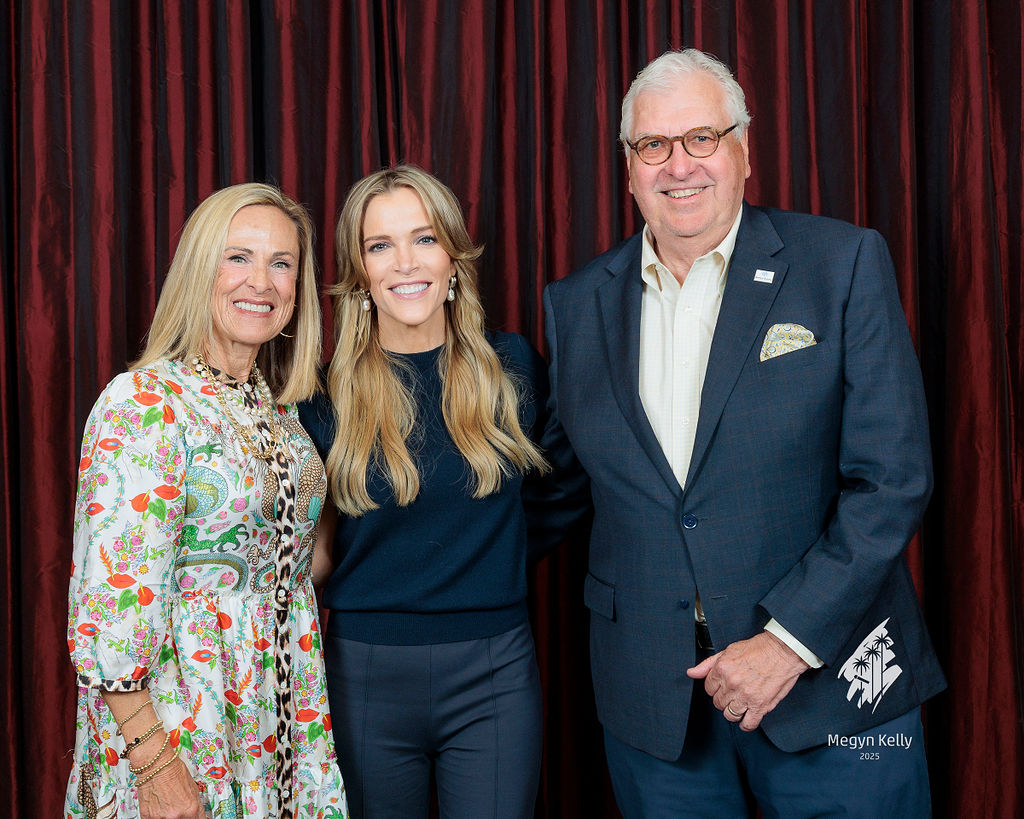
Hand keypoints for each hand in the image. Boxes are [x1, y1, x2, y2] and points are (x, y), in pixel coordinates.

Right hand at [137, 756, 203, 818]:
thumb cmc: (173, 771)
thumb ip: (194, 804)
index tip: (193, 816)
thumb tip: (196, 813)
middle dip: (182, 815)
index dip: (195, 817)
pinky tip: (159, 805)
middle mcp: (176, 815)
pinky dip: (157, 815)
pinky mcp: (147, 817)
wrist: (156, 766)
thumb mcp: (193, 787)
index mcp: (191, 808)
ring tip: (167, 803)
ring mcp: (161, 818)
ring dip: (168, 815)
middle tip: (178, 807)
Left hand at [686, 631, 808, 730]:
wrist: (783, 651)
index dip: (716, 688)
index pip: (708, 688)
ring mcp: (746, 696)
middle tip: (734, 693)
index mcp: (722, 669)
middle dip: (724, 699)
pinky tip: (747, 718)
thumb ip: (708, 664)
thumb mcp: (729, 651)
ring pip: (729, 715)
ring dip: (733, 711)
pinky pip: (748, 724)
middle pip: (718, 702)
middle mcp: (732, 683)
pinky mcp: (760, 706)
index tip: (723, 686)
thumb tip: (692, 673)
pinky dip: (746, 725)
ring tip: (741, 704)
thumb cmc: (758, 649)